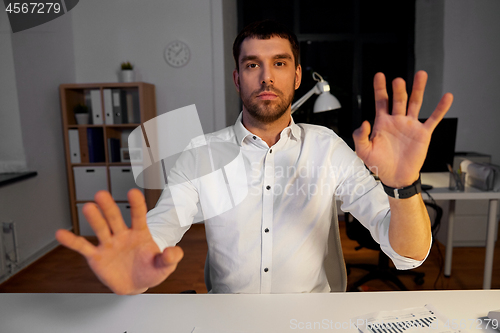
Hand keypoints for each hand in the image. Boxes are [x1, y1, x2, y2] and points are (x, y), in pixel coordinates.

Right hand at [55, 189, 182, 294]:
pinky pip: (83, 247)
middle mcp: (122, 235)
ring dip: (94, 219)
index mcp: (140, 233)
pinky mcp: (96, 257)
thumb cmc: (151, 271)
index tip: (133, 192)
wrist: (136, 285)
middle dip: (109, 207)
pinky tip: (61, 233)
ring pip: (100, 228)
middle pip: (115, 218)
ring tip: (88, 207)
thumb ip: (170, 258)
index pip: (138, 216)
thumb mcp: (165, 266)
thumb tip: (174, 251)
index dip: (136, 205)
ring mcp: (108, 244)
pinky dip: (72, 241)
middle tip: (101, 194)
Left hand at [353, 71, 453, 187]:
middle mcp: (397, 120)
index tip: (379, 75)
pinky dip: (440, 108)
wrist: (395, 177)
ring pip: (416, 103)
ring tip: (421, 75)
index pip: (381, 101)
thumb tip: (364, 122)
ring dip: (418, 89)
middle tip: (398, 81)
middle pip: (399, 99)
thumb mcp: (363, 151)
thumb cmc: (379, 164)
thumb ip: (361, 136)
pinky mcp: (423, 134)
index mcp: (382, 122)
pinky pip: (433, 119)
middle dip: (399, 90)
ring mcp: (411, 125)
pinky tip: (447, 97)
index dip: (380, 88)